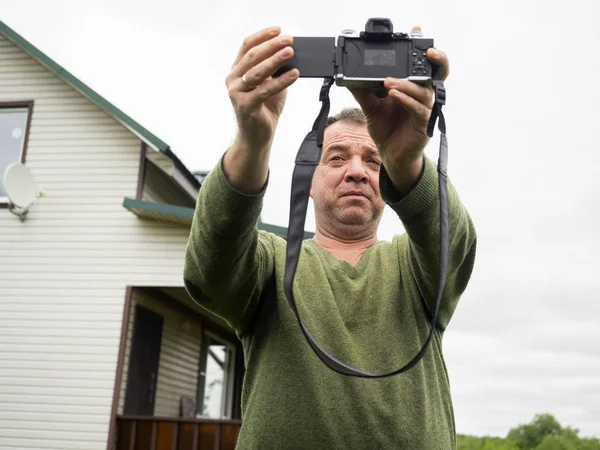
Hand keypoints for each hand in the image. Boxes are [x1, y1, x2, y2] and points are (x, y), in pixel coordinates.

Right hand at [226, 26, 299, 151]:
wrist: (257, 135)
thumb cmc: (264, 108)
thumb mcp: (271, 83)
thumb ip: (275, 69)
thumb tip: (289, 52)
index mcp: (237, 71)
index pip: (247, 47)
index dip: (263, 36)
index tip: (278, 30)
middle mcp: (233, 80)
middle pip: (252, 57)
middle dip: (272, 46)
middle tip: (289, 40)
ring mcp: (237, 93)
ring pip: (257, 72)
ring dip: (275, 60)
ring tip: (290, 52)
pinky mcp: (246, 106)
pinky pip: (266, 90)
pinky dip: (281, 81)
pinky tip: (294, 74)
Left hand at [349, 29, 449, 188]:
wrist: (390, 156)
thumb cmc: (387, 130)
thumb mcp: (371, 108)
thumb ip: (363, 92)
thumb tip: (348, 78)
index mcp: (413, 89)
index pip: (422, 66)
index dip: (423, 49)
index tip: (417, 31)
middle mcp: (422, 96)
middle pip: (436, 73)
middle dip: (435, 59)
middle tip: (425, 49)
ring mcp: (425, 110)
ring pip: (423, 91)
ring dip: (406, 84)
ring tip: (388, 82)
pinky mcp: (423, 124)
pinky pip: (418, 109)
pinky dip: (405, 99)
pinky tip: (394, 94)